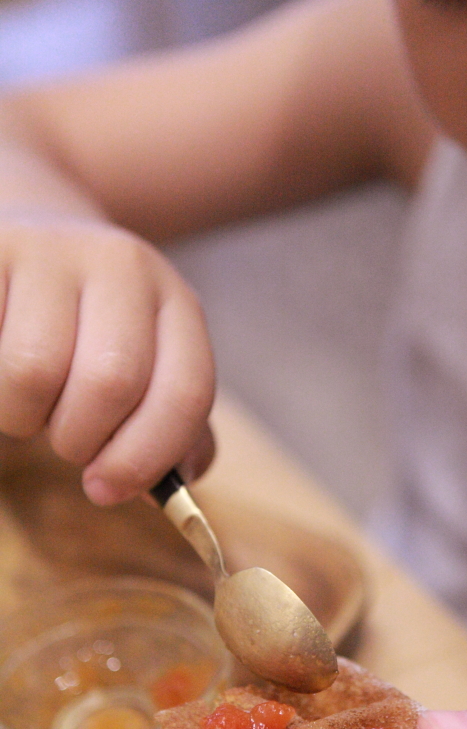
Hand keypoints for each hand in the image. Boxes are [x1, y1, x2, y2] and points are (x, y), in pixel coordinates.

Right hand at [0, 215, 214, 502]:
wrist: (31, 238)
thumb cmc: (91, 335)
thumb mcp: (149, 371)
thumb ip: (171, 436)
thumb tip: (173, 487)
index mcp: (176, 303)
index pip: (186, 393)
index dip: (146, 457)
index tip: (107, 489)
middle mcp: (122, 266)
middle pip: (111, 382)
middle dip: (80, 439)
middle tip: (64, 440)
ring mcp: (52, 251)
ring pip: (34, 370)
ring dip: (22, 416)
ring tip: (27, 403)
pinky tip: (0, 377)